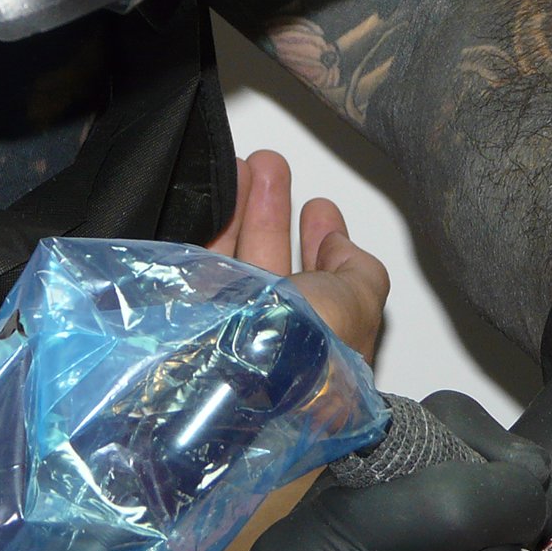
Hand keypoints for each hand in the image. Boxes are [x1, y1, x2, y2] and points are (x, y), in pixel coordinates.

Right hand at [205, 150, 385, 360]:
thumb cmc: (309, 350)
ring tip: (244, 166)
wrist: (240, 384)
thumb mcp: (359, 303)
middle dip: (276, 211)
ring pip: (237, 255)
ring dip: (243, 206)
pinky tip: (208, 198)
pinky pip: (200, 260)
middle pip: (274, 260)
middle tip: (272, 170)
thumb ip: (361, 273)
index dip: (322, 242)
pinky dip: (206, 222)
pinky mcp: (190, 315)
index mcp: (319, 337)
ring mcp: (228, 325)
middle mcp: (273, 334)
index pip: (321, 282)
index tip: (319, 208)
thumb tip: (340, 249)